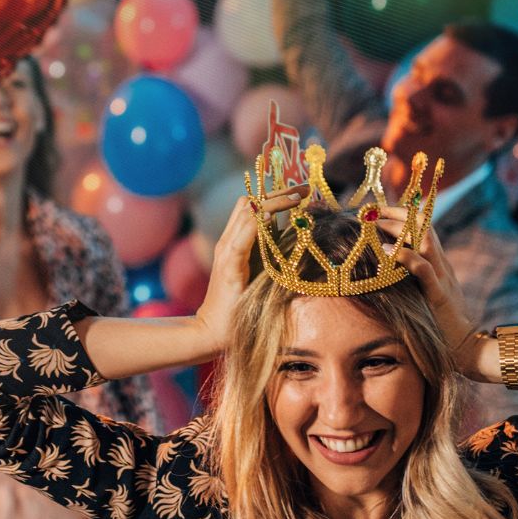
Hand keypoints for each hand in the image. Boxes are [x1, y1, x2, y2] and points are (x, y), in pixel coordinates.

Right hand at [195, 185, 307, 351]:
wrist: (212, 331)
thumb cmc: (238, 308)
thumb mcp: (258, 277)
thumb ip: (269, 257)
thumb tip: (295, 242)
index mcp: (235, 243)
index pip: (253, 207)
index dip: (277, 195)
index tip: (303, 189)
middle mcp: (228, 241)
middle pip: (251, 202)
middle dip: (279, 192)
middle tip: (305, 187)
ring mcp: (226, 251)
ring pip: (247, 212)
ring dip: (274, 200)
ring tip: (298, 195)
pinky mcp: (228, 265)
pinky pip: (242, 236)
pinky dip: (256, 222)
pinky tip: (270, 215)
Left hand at [380, 209, 476, 363]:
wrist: (468, 348)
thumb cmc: (443, 326)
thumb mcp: (428, 296)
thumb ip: (415, 282)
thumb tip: (386, 273)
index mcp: (440, 264)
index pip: (424, 227)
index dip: (402, 214)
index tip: (378, 211)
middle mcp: (442, 265)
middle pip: (425, 225)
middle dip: (397, 214)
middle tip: (372, 212)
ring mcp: (443, 278)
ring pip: (425, 240)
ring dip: (398, 228)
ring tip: (375, 224)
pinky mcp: (439, 294)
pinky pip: (424, 269)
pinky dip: (404, 256)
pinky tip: (386, 251)